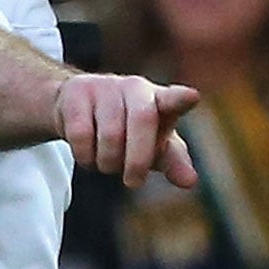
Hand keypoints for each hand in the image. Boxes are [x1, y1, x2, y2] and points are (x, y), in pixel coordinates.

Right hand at [54, 74, 199, 189]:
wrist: (79, 110)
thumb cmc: (128, 131)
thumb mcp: (153, 147)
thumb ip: (173, 161)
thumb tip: (190, 181)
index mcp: (160, 100)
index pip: (173, 99)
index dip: (180, 99)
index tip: (192, 97)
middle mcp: (135, 87)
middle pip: (142, 121)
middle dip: (138, 159)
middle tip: (133, 182)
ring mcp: (105, 86)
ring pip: (110, 134)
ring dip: (108, 162)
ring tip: (108, 163)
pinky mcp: (76, 92)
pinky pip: (81, 135)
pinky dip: (85, 156)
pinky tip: (88, 155)